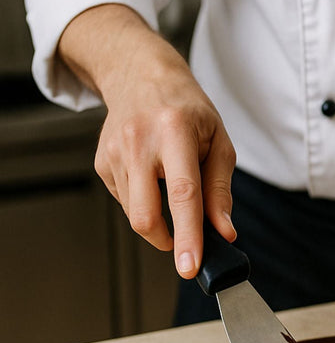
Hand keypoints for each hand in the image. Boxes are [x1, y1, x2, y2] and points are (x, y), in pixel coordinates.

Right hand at [58, 4, 235, 278]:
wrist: (141, 76)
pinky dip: (146, 202)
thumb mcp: (219, 141)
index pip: (182, 195)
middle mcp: (139, 142)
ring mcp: (114, 152)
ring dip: (160, 218)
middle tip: (188, 247)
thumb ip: (220, 190)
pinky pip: (127, 201)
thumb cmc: (188, 110)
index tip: (190, 266)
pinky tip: (153, 178)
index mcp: (174, 132)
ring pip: (136, 213)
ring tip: (172, 187)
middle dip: (167, 241)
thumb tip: (224, 232)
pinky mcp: (101, 162)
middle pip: (145, 214)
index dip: (188, 236)